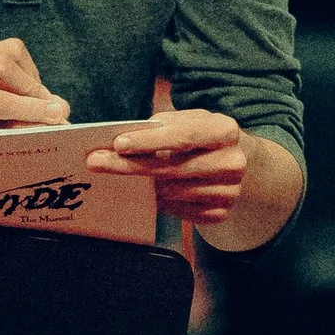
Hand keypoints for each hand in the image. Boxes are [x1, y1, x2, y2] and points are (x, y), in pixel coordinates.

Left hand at [87, 79, 246, 227]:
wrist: (238, 162)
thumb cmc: (201, 137)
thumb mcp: (189, 121)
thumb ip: (162, 126)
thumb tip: (122, 141)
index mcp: (225, 130)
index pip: (183, 136)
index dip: (149, 141)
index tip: (118, 144)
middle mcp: (233, 162)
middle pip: (172, 168)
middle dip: (129, 165)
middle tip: (96, 162)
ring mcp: (229, 191)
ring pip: (171, 192)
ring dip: (144, 185)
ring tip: (124, 176)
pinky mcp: (221, 214)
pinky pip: (178, 211)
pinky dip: (161, 202)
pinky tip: (152, 192)